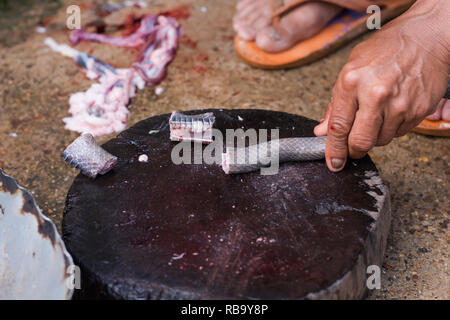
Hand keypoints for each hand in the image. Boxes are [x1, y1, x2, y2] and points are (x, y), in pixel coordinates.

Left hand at [314, 0, 449, 171]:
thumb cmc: (386, 49)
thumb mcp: (351, 68)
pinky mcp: (418, 111)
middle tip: (352, 148)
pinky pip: (399, 133)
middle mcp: (375, 95)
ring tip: (377, 114)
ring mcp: (399, 104)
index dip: (334, 150)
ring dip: (374, 136)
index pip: (338, 127)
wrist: (426, 37)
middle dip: (353, 150)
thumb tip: (322, 130)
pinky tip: (392, 109)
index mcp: (352, 81)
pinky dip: (391, 128)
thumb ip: (336, 103)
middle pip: (360, 142)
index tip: (333, 162)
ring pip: (380, 140)